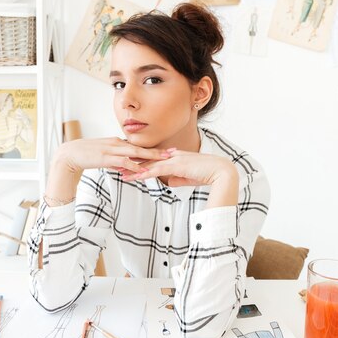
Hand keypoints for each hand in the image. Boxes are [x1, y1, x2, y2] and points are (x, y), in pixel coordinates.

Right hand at [52, 137, 172, 174]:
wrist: (70, 154)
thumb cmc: (86, 156)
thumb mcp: (104, 157)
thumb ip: (116, 162)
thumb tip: (125, 168)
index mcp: (117, 142)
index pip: (138, 145)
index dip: (153, 148)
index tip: (166, 150)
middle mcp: (117, 144)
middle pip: (141, 147)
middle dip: (158, 150)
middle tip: (173, 152)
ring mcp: (112, 150)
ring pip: (135, 153)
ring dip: (150, 156)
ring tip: (164, 160)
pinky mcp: (106, 157)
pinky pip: (124, 162)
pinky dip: (134, 166)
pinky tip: (143, 170)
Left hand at [121, 149, 236, 186]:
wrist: (220, 172)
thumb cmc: (208, 175)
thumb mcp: (189, 178)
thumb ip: (178, 179)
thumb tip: (169, 182)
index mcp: (175, 157)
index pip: (154, 160)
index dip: (140, 162)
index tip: (128, 165)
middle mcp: (173, 156)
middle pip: (148, 160)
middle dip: (132, 164)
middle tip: (117, 167)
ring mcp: (174, 159)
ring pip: (150, 165)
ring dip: (135, 170)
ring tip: (121, 174)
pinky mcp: (177, 166)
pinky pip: (158, 170)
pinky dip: (146, 174)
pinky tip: (135, 177)